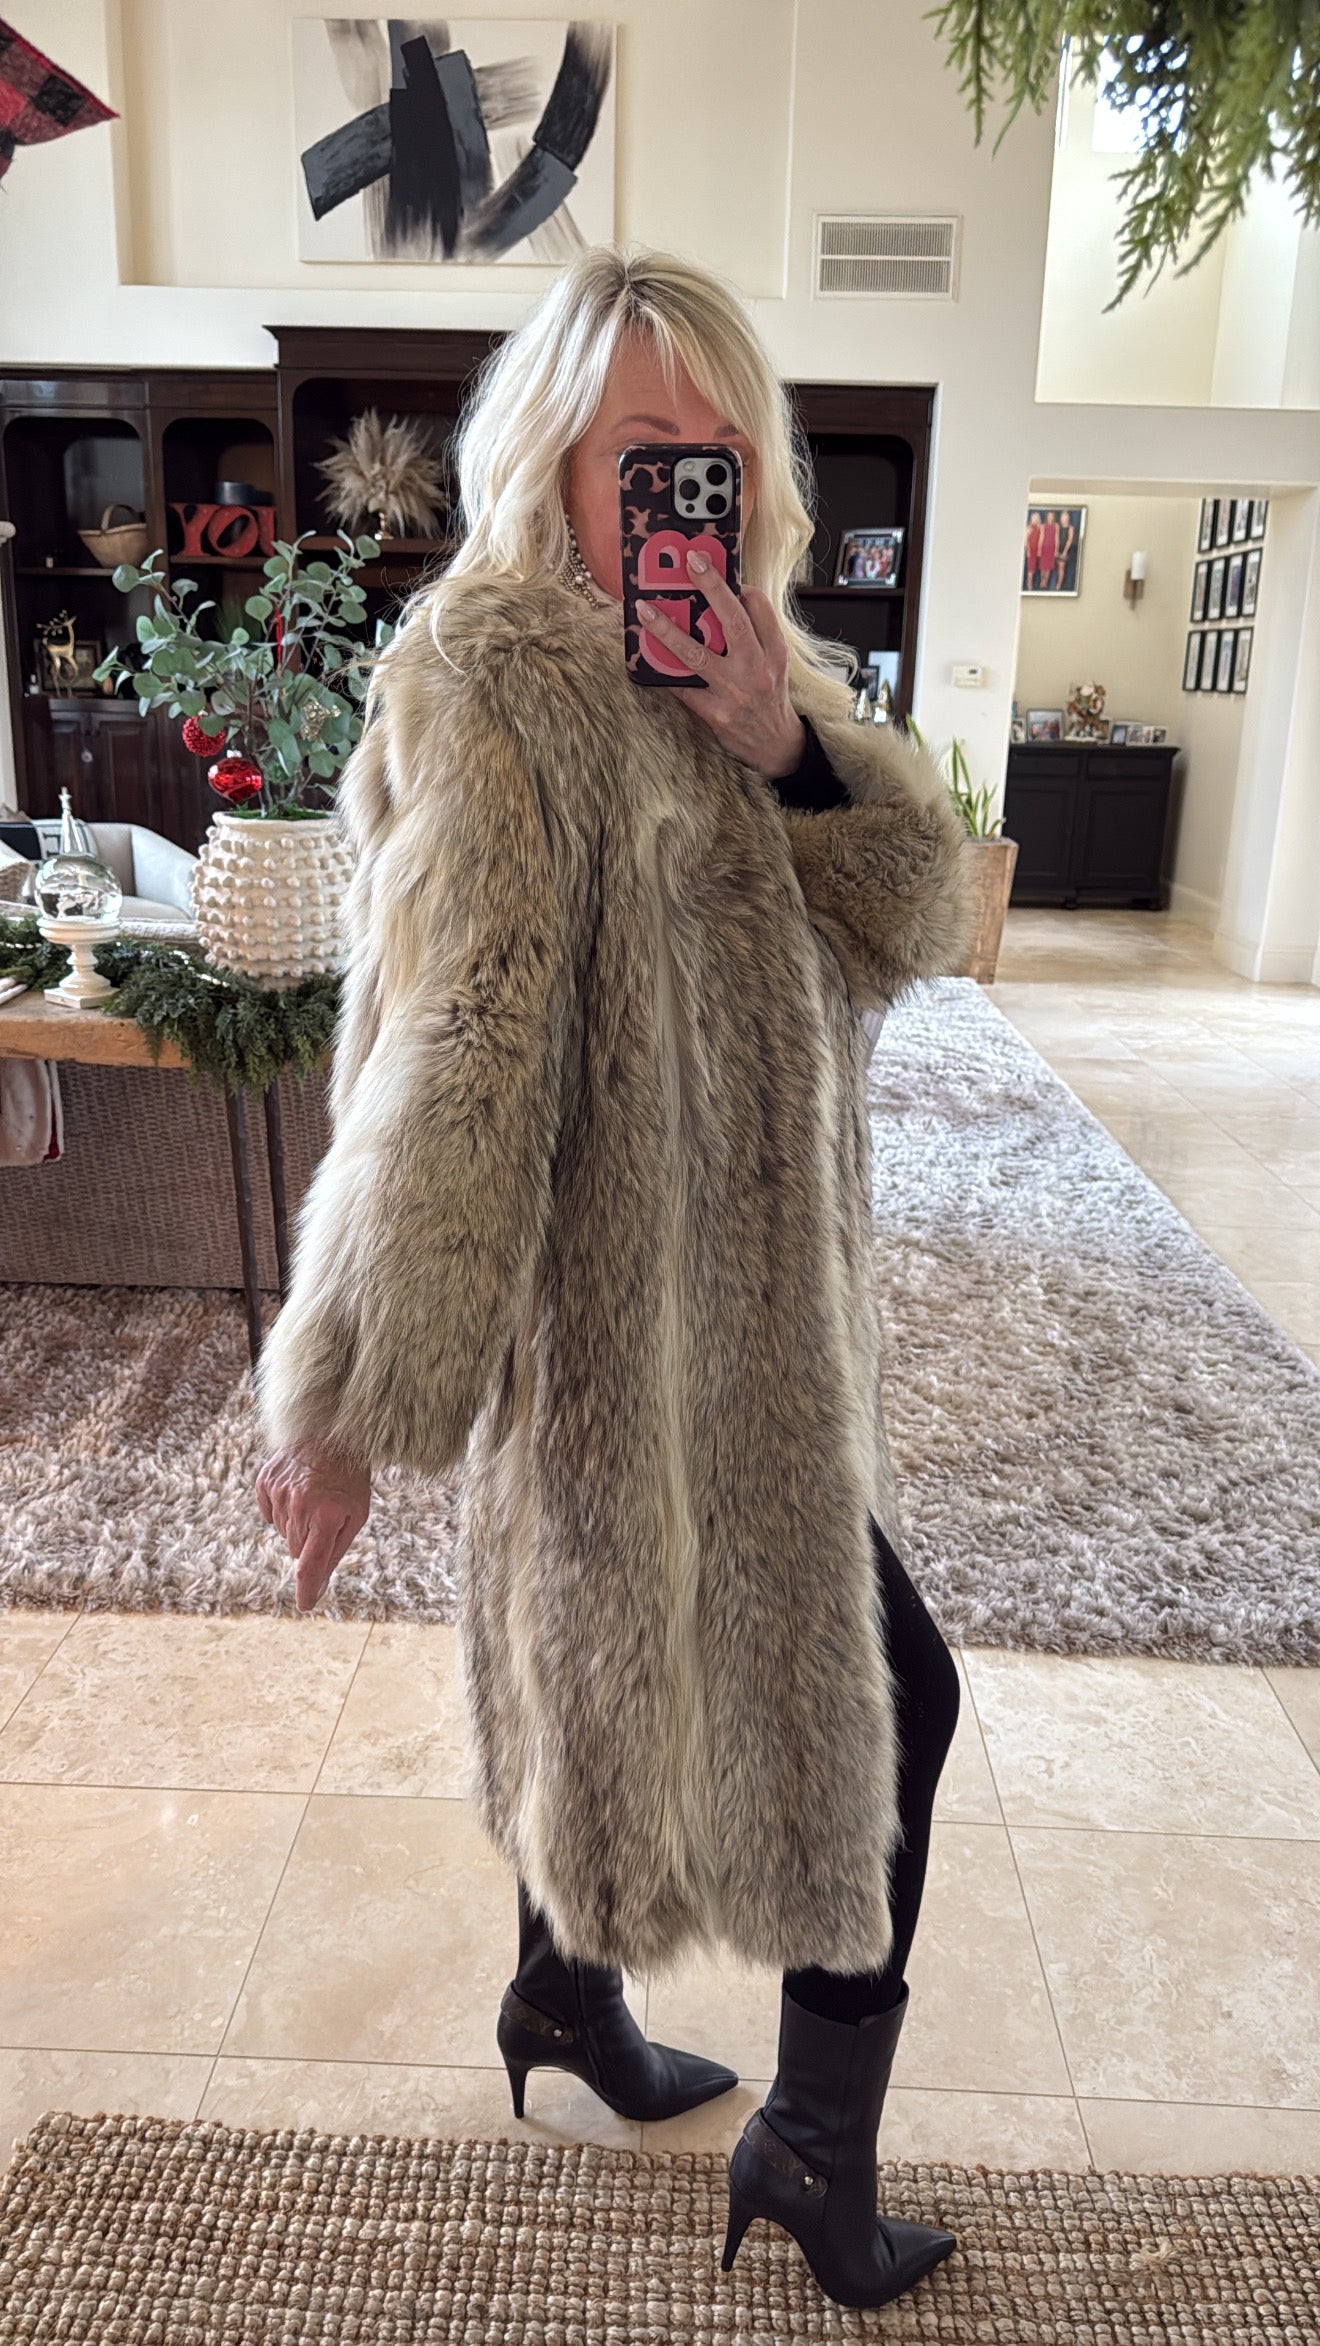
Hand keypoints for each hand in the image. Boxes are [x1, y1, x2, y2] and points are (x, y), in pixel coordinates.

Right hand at [256, 1438, 371, 1613]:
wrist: (333, 1435)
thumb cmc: (348, 1481)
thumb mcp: (355, 1516)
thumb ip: (334, 1554)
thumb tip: (315, 1589)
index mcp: (327, 1516)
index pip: (310, 1565)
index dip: (307, 1588)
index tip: (305, 1604)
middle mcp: (300, 1504)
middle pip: (295, 1550)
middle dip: (309, 1542)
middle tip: (324, 1518)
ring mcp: (279, 1491)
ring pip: (282, 1532)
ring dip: (296, 1525)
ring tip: (313, 1500)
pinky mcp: (265, 1481)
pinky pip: (267, 1514)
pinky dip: (279, 1511)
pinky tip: (296, 1494)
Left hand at [638, 548, 805, 779]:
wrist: (776, 747)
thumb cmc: (770, 700)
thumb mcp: (776, 666)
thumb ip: (756, 636)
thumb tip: (726, 604)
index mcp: (775, 653)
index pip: (760, 609)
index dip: (741, 588)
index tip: (726, 576)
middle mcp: (757, 669)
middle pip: (732, 620)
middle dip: (710, 587)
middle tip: (690, 561)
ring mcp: (734, 691)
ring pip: (696, 654)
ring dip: (666, 631)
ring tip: (645, 611)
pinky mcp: (715, 713)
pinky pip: (682, 687)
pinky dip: (663, 672)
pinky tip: (645, 657)